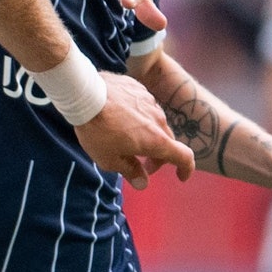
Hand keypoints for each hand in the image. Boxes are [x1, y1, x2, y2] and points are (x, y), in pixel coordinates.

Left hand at [74, 72, 194, 188]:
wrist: (85, 94)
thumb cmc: (97, 130)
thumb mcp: (110, 159)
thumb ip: (130, 171)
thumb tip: (143, 183)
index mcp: (156, 140)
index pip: (184, 156)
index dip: (186, 168)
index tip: (180, 176)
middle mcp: (158, 119)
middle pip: (167, 141)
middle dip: (158, 156)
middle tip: (142, 164)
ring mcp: (149, 101)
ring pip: (155, 122)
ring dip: (148, 134)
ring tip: (128, 139)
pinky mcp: (138, 88)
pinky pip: (144, 106)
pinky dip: (139, 116)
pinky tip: (121, 118)